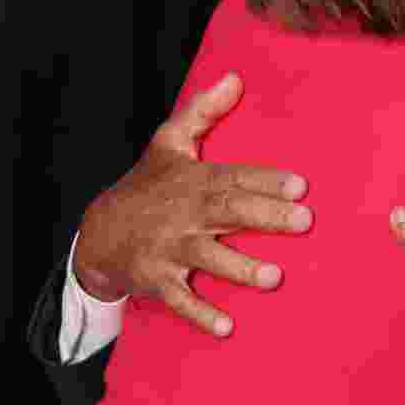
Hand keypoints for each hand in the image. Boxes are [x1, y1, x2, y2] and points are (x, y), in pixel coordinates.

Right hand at [73, 73, 311, 335]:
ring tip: (275, 277)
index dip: (267, 180)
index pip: (235, 178)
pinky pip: (180, 300)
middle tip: (305, 221)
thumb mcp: (169, 141)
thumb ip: (203, 111)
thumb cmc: (147, 184)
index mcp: (194, 181)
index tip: (301, 185)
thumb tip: (235, 77)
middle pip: (228, 213)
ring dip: (241, 269)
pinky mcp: (158, 280)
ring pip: (208, 259)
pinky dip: (201, 314)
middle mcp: (184, 215)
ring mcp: (170, 249)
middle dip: (267, 217)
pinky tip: (227, 327)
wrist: (99, 231)